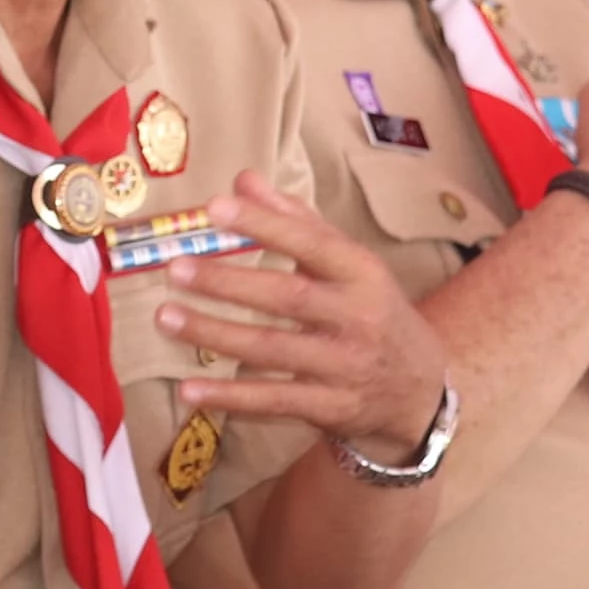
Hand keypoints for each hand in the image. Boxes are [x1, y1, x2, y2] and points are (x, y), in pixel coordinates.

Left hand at [162, 176, 449, 460]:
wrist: (421, 390)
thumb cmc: (372, 311)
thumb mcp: (350, 264)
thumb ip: (296, 222)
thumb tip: (243, 180)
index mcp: (362, 273)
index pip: (312, 243)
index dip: (265, 225)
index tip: (216, 209)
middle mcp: (357, 318)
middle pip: (287, 298)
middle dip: (228, 283)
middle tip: (177, 269)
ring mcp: (345, 367)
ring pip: (272, 350)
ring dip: (215, 335)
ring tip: (167, 318)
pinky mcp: (331, 408)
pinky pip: (274, 401)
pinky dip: (230, 397)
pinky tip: (188, 388)